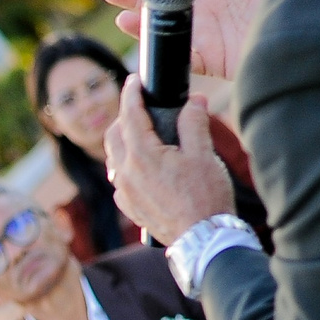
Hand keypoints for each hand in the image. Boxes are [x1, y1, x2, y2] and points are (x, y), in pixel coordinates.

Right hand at [103, 0, 277, 82]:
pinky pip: (177, 55)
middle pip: (160, 5)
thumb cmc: (284, 4)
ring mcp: (202, 37)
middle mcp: (203, 14)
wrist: (298, 37)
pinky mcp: (207, 60)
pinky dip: (157, 47)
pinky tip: (142, 37)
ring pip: (162, 30)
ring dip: (138, 23)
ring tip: (117, 14)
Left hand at [105, 77, 235, 245]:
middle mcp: (125, 173)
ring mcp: (124, 192)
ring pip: (113, 158)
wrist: (203, 238)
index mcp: (141, 155)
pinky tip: (143, 164)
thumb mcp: (203, 153)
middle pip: (114, 135)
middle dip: (124, 117)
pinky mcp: (129, 207)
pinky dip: (127, 164)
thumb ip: (194, 122)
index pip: (129, 115)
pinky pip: (119, 179)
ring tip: (142, 134)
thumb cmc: (205, 196)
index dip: (130, 93)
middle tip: (140, 107)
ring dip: (123, 142)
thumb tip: (193, 101)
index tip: (132, 80)